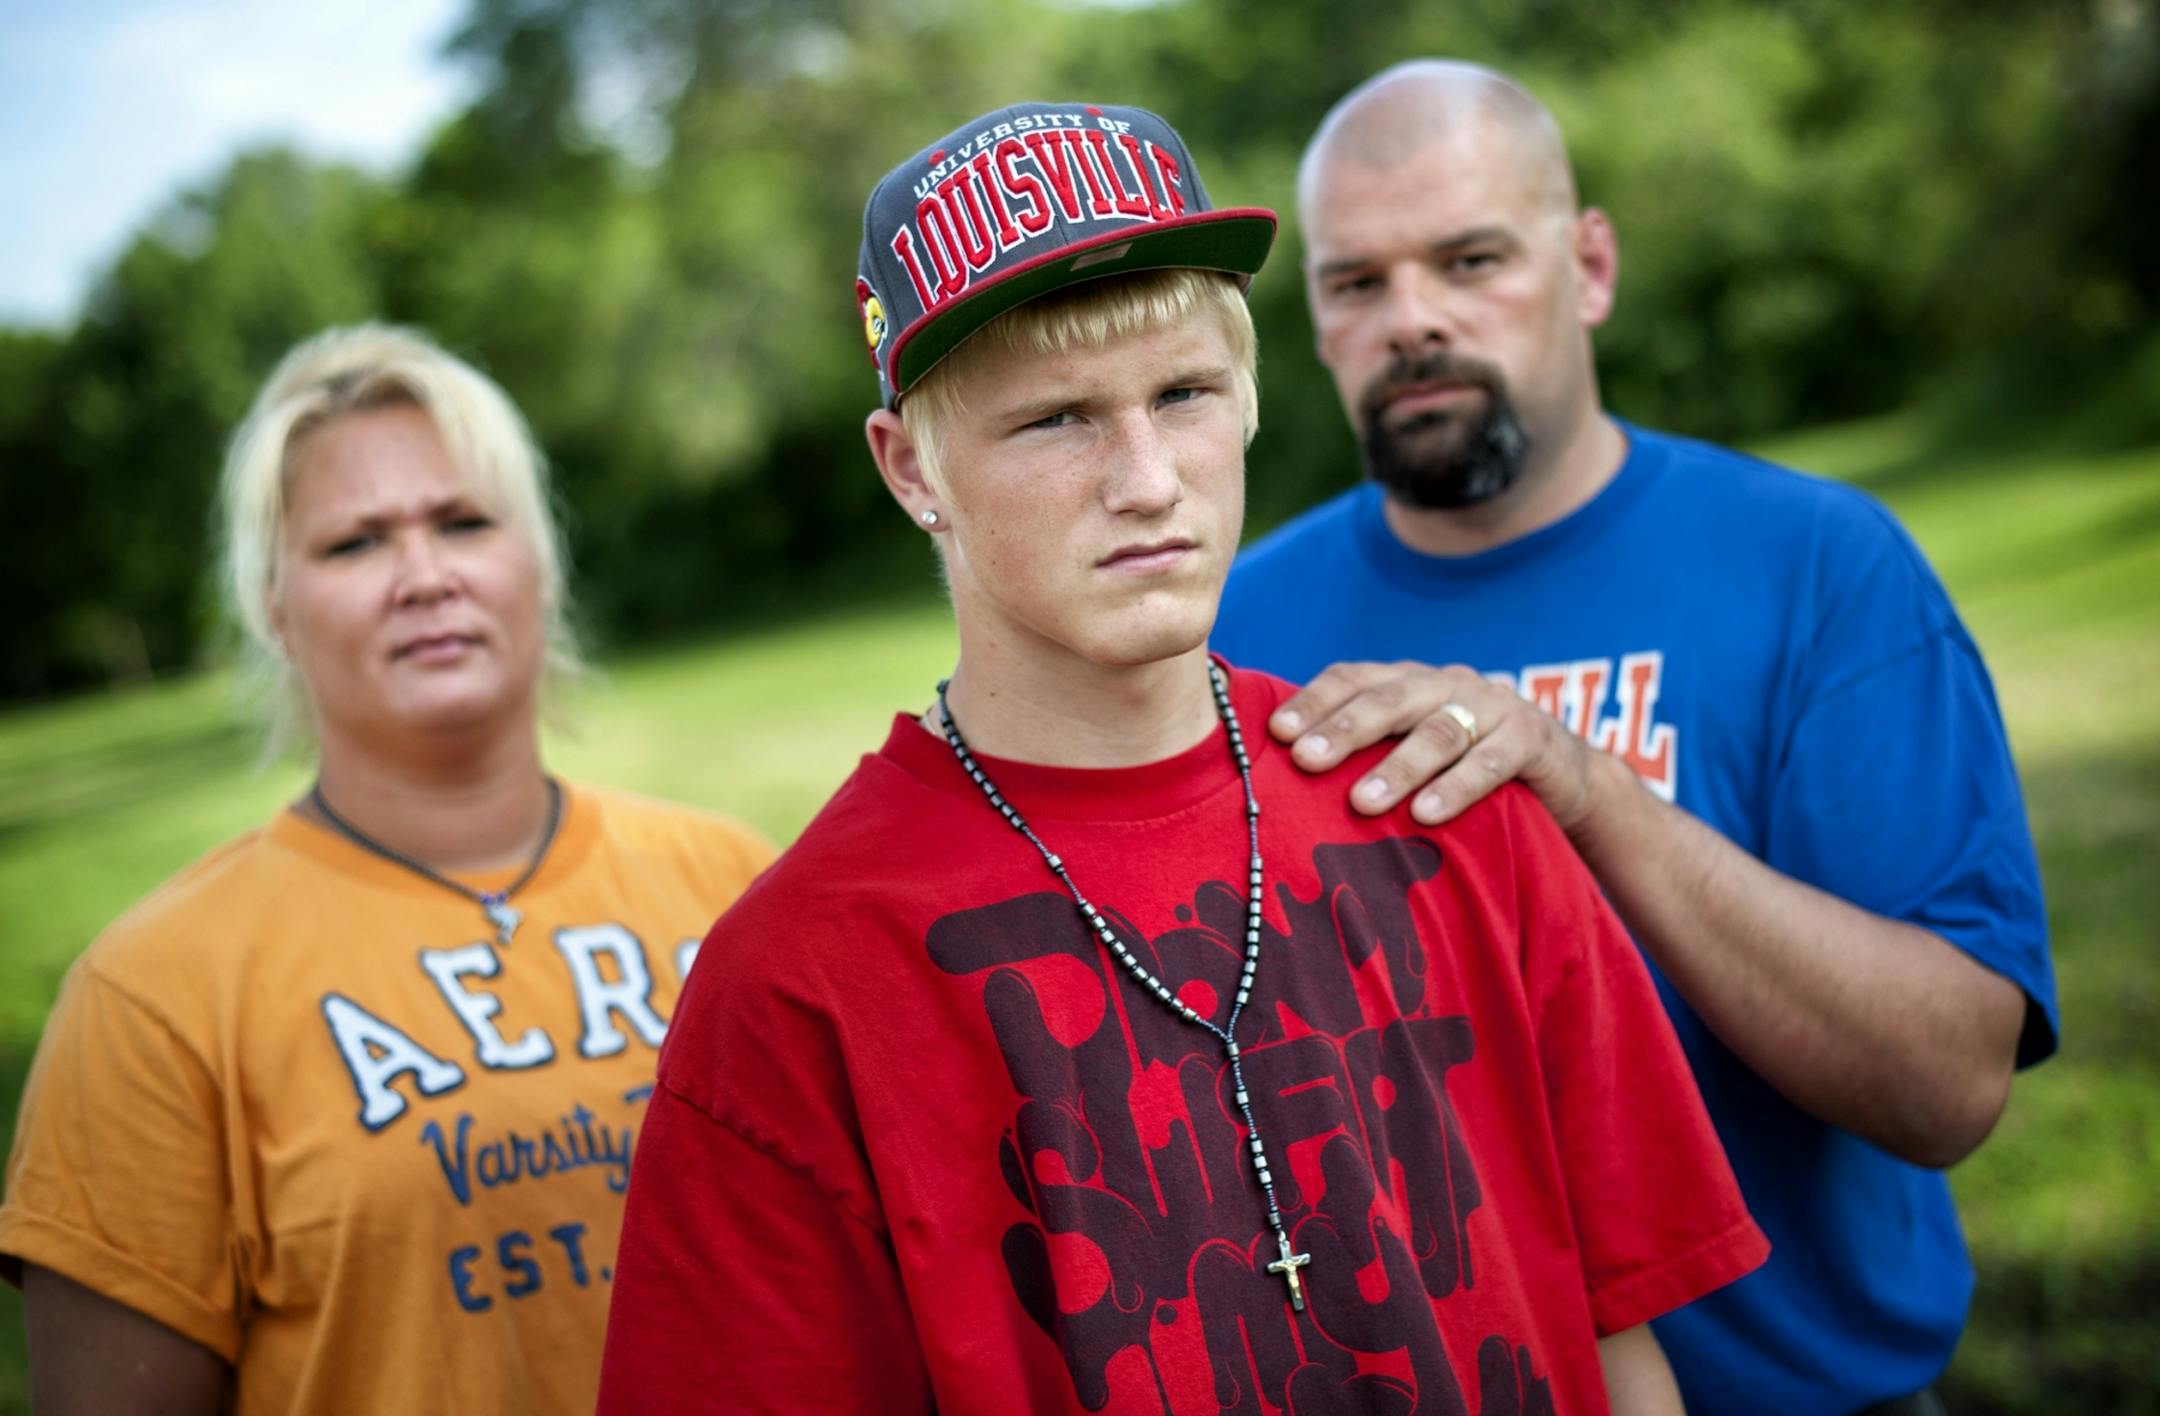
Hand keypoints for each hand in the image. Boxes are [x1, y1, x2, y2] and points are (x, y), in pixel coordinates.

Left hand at [1269, 660, 1605, 831]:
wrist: (1561, 773)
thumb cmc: (1463, 764)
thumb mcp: (1412, 748)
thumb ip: (1364, 750)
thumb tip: (1280, 777)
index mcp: (1408, 681)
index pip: (1353, 678)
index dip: (1314, 701)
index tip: (1276, 734)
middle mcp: (1445, 684)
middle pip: (1389, 699)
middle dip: (1345, 729)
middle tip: (1305, 760)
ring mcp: (1492, 707)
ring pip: (1438, 732)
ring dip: (1397, 767)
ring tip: (1361, 802)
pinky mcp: (1532, 739)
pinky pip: (1492, 763)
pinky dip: (1457, 788)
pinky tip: (1427, 814)